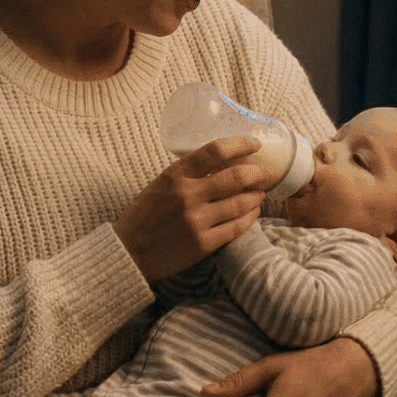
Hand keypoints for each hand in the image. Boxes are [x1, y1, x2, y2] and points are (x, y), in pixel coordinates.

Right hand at [114, 136, 271, 282]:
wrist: (129, 252)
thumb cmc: (144, 215)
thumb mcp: (160, 184)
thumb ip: (187, 174)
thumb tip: (221, 162)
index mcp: (175, 175)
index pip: (215, 151)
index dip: (240, 144)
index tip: (254, 144)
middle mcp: (187, 196)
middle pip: (236, 177)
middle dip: (259, 173)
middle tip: (268, 173)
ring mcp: (197, 221)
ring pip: (241, 203)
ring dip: (256, 197)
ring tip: (260, 194)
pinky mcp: (203, 244)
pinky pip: (237, 227)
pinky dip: (249, 218)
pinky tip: (252, 213)